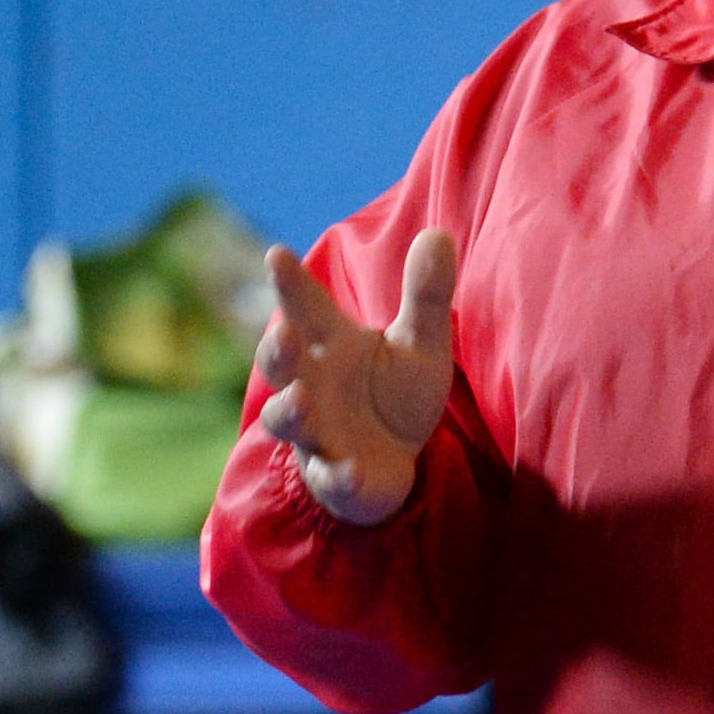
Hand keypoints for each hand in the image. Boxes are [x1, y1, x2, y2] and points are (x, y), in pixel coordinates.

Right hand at [249, 231, 459, 527]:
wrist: (392, 466)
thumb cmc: (395, 396)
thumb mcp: (419, 343)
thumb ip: (425, 294)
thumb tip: (438, 233)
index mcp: (330, 347)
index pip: (305, 309)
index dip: (289, 284)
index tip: (276, 254)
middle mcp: (311, 387)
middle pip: (280, 367)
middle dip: (275, 351)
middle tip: (282, 333)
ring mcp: (317, 434)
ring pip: (287, 423)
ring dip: (288, 412)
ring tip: (300, 399)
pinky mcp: (336, 478)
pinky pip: (331, 479)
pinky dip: (338, 477)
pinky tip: (351, 472)